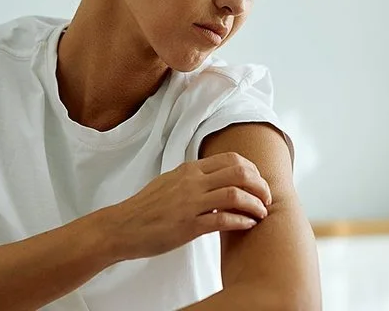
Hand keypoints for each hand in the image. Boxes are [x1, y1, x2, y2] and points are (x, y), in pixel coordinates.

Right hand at [93, 152, 272, 260]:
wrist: (121, 227)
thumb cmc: (146, 209)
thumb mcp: (170, 184)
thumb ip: (194, 180)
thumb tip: (217, 181)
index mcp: (189, 170)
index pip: (232, 159)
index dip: (253, 170)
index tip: (259, 183)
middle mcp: (191, 182)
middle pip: (239, 173)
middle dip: (260, 185)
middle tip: (267, 199)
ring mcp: (190, 203)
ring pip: (235, 194)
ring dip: (255, 204)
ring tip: (262, 213)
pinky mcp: (188, 226)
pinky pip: (223, 220)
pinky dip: (242, 221)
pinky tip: (248, 225)